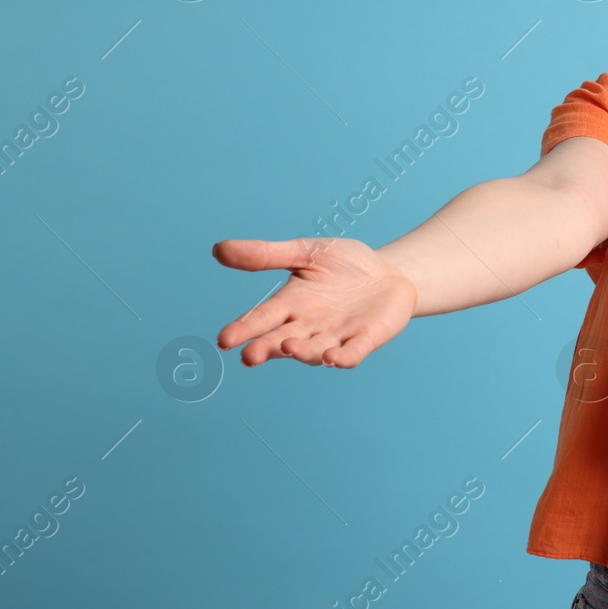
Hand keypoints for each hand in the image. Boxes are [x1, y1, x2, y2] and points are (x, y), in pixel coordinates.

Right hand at [211, 236, 416, 368]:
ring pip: (314, 349)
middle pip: (283, 340)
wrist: (390, 273)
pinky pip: (352, 353)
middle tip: (249, 356)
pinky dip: (342, 358)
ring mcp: (337, 335)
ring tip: (289, 347)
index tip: (225, 339)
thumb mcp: (305, 252)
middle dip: (266, 348)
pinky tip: (333, 359)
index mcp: (291, 304)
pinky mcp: (365, 339)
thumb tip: (218, 249)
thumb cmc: (344, 264)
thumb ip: (266, 254)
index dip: (244, 329)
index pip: (262, 318)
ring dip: (302, 351)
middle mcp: (309, 325)